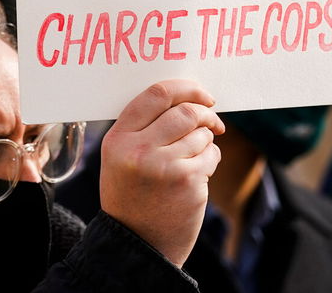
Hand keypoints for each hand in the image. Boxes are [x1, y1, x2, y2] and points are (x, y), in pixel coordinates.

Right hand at [100, 80, 224, 266]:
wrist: (137, 244)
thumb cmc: (132, 195)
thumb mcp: (120, 158)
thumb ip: (143, 127)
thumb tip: (185, 97)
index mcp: (118, 139)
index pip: (157, 94)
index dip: (185, 88)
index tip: (201, 93)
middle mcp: (139, 150)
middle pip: (185, 111)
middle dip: (206, 113)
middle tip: (213, 121)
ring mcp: (164, 166)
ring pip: (201, 133)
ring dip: (206, 140)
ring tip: (195, 157)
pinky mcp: (187, 182)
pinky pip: (211, 155)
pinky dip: (211, 159)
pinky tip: (199, 173)